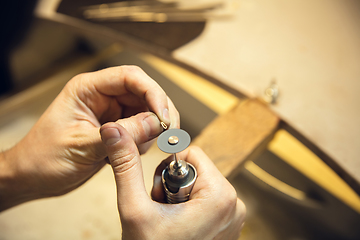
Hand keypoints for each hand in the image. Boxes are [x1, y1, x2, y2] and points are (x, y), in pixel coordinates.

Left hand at [0, 66, 178, 210]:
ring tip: (139, 149)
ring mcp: (111, 113)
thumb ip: (122, 135)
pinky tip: (130, 155)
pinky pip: (142, 129)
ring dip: (153, 129)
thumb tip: (157, 123)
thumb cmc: (44, 158)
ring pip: (147, 111)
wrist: (33, 178)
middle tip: (167, 134)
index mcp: (88, 89)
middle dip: (159, 112)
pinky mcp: (116, 129)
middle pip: (144, 92)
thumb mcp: (83, 146)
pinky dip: (145, 141)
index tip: (165, 116)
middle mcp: (102, 97)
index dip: (153, 92)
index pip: (130, 77)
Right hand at [100, 122, 245, 239]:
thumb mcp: (134, 209)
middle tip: (162, 211)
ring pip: (200, 184)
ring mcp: (234, 217)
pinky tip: (178, 227)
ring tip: (169, 221)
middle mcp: (234, 203)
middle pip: (196, 169)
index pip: (192, 153)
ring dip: (179, 197)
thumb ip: (126, 166)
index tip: (159, 194)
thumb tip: (113, 130)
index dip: (168, 170)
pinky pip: (207, 200)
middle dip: (173, 185)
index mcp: (220, 195)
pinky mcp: (228, 225)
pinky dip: (190, 208)